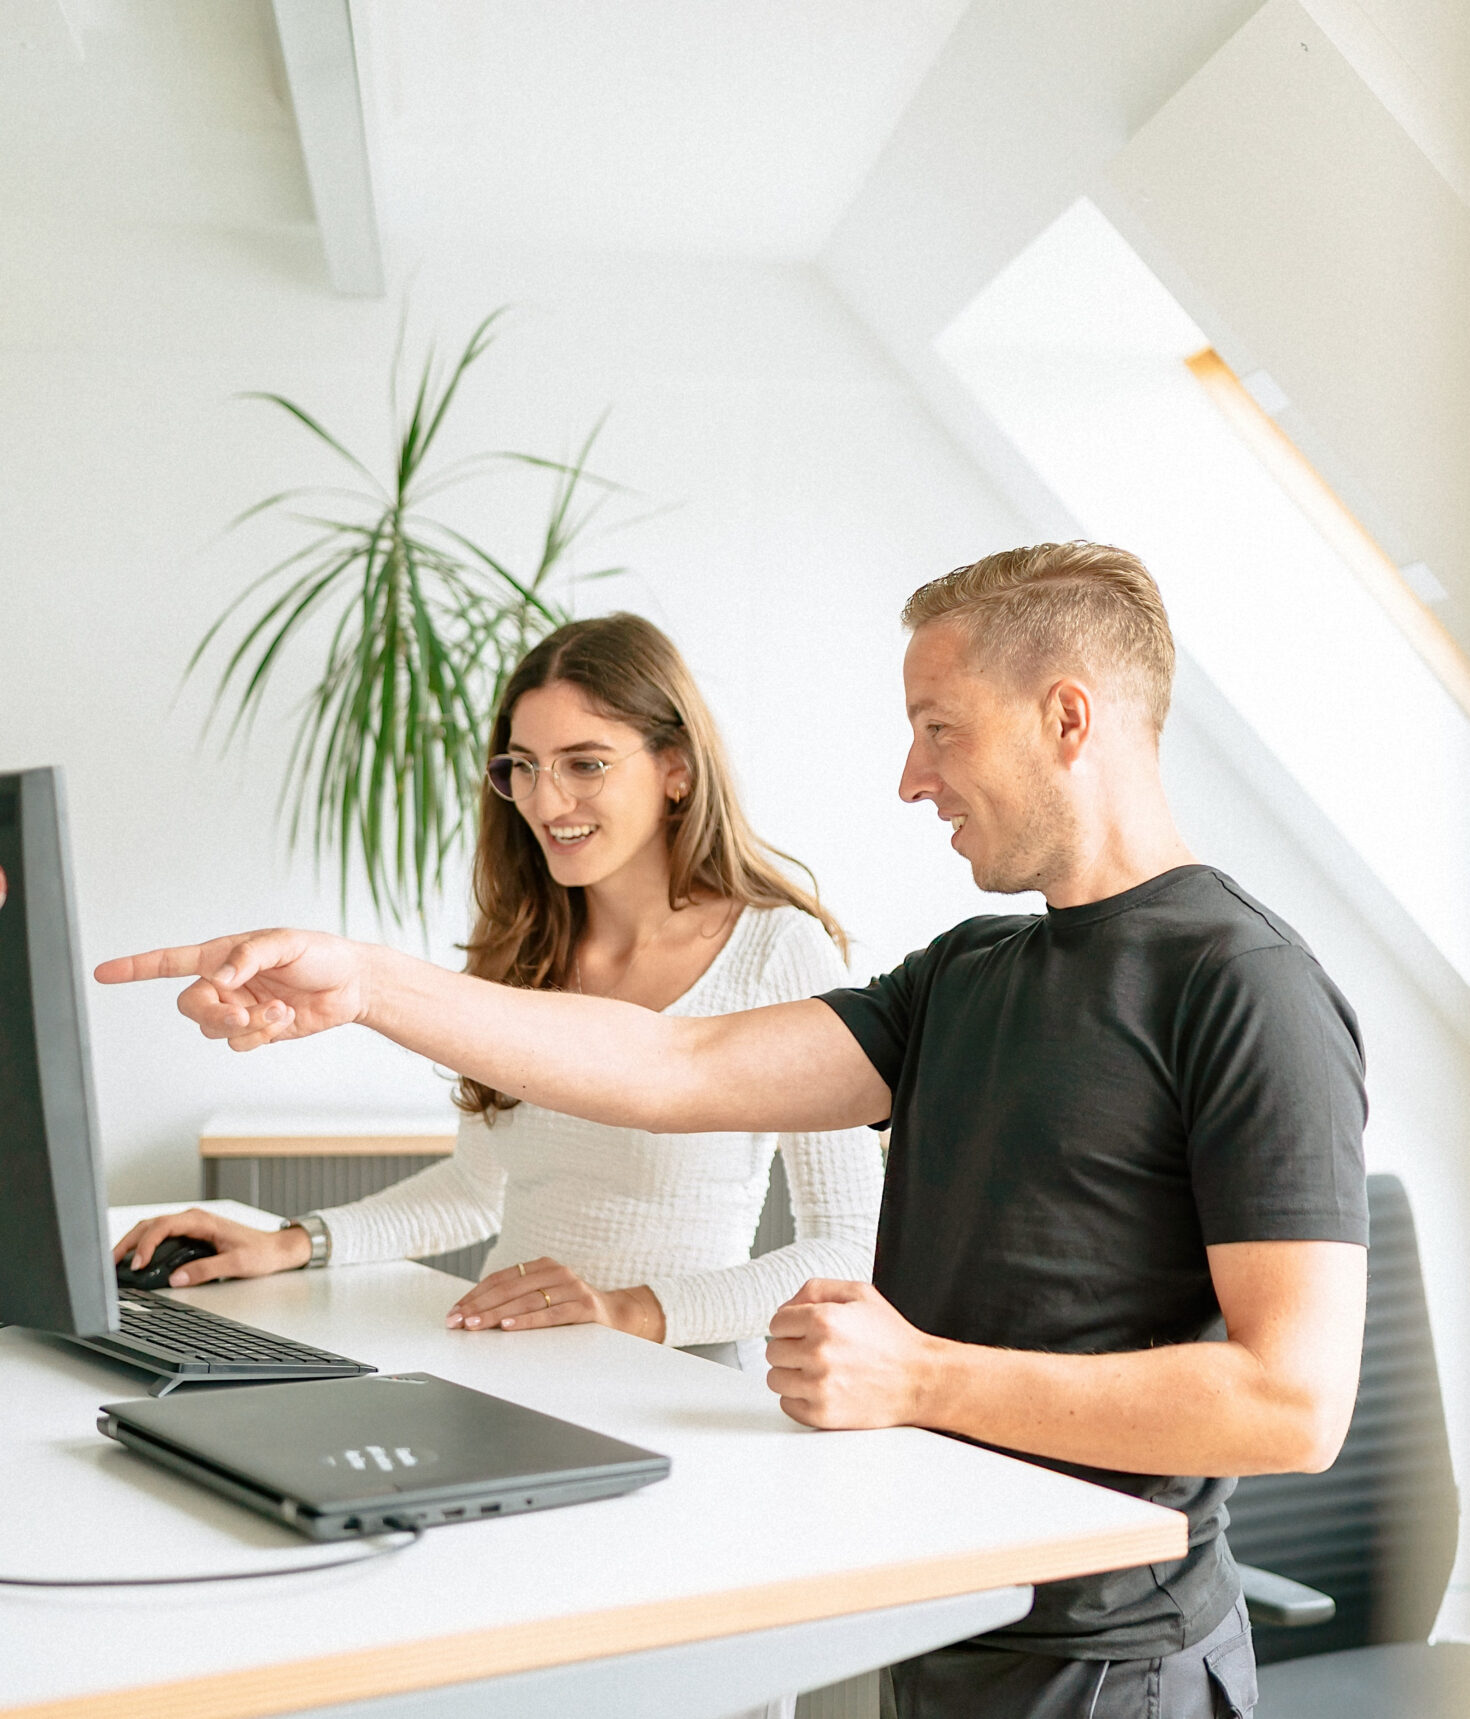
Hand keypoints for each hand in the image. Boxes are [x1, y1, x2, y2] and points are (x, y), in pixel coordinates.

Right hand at [94, 929, 370, 1051]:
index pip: (169, 963)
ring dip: (247, 1025)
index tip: (102, 973)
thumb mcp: (287, 944)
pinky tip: (285, 1018)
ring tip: (280, 1009)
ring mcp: (239, 1008)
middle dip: (212, 1015)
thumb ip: (250, 956)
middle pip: (190, 1007)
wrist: (352, 984)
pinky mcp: (257, 1030)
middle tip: (241, 1015)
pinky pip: (241, 1044)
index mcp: (222, 956)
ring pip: (215, 1030)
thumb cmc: (320, 954)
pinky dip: (261, 1034)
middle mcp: (225, 984)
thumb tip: (222, 976)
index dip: (134, 968)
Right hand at [111, 1208, 309, 1285]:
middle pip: (150, 1224)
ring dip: (132, 1243)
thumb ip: (206, 1270)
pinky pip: (160, 1236)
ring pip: (152, 1228)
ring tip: (114, 1262)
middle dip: (127, 1242)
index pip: (163, 1226)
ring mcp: (189, 1225)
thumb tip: (176, 1279)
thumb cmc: (259, 1252)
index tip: (137, 1263)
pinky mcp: (189, 1234)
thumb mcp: (235, 1263)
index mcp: (201, 1221)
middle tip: (108, 1263)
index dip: (145, 1244)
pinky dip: (143, 1246)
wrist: (274, 1248)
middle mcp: (192, 1219)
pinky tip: (135, 1260)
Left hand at [445, 1257, 665, 1341]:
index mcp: (542, 1266)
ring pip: (526, 1301)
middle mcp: (556, 1272)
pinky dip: (528, 1321)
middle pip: (509, 1289)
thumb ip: (516, 1300)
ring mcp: (572, 1288)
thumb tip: (473, 1314)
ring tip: (475, 1325)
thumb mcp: (544, 1298)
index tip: (454, 1312)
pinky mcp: (585, 1306)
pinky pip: (551, 1314)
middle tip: (457, 1321)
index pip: (500, 1279)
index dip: (475, 1295)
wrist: (616, 1315)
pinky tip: (510, 1327)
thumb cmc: (571, 1309)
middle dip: (479, 1307)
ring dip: (496, 1315)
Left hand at [765, 1280, 940, 1428]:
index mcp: (824, 1319)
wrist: (920, 1379)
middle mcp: (818, 1352)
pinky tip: (821, 1389)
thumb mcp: (860, 1294)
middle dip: (791, 1349)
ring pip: (775, 1379)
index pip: (777, 1323)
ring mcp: (819, 1386)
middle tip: (815, 1351)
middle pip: (773, 1351)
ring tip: (818, 1371)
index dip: (792, 1325)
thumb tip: (785, 1307)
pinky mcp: (823, 1414)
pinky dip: (800, 1399)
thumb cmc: (892, 1339)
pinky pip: (787, 1405)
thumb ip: (816, 1289)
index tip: (806, 1332)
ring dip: (792, 1375)